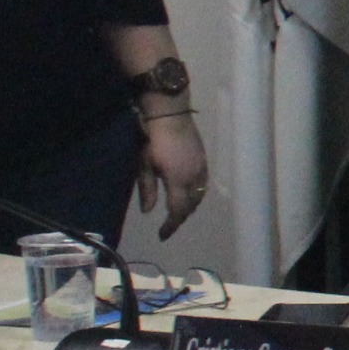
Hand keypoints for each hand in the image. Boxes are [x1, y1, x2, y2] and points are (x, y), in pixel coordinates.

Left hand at [135, 113, 209, 238]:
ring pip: (200, 196)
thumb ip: (147, 189)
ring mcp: (201, 168)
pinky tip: (189, 193)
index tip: (162, 235)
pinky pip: (203, 185)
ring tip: (179, 211)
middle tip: (169, 225)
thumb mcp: (144, 165)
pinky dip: (197, 195)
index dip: (171, 225)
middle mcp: (194, 178)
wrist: (171, 114)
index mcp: (178, 180)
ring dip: (190, 207)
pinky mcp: (204, 161)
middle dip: (180, 218)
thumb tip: (148, 211)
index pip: (177, 210)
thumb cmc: (153, 139)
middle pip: (191, 206)